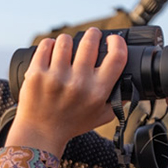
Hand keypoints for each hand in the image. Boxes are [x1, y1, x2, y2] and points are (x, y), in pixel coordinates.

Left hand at [5, 28, 126, 156]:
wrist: (41, 134)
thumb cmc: (71, 124)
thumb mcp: (101, 116)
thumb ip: (117, 101)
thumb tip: (131, 84)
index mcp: (97, 92)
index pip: (116, 57)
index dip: (117, 42)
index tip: (112, 40)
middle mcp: (78, 83)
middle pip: (90, 42)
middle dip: (93, 34)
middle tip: (92, 36)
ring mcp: (55, 77)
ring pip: (66, 40)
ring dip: (68, 41)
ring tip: (68, 47)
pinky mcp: (36, 74)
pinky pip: (45, 45)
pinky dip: (49, 45)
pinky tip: (52, 50)